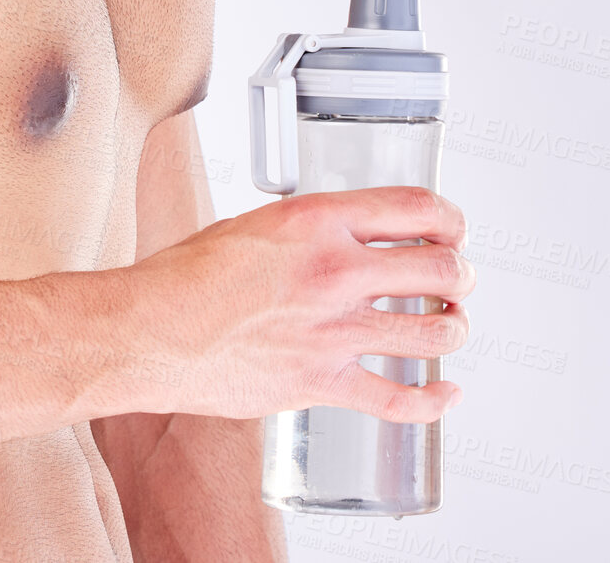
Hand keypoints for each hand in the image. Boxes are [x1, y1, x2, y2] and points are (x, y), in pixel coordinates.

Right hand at [126, 186, 473, 421]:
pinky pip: (400, 399)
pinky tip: (446, 393)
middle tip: (456, 277)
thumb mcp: (250, 226)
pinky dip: (436, 401)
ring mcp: (333, 330)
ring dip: (454, 326)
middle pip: (439, 268)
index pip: (414, 208)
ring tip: (450, 323)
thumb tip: (331, 242)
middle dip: (459, 273)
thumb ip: (302, 233)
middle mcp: (333, 271)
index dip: (448, 218)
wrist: (151, 331)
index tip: (451, 226)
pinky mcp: (323, 383)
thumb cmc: (184, 277)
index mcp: (314, 221)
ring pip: (434, 331)